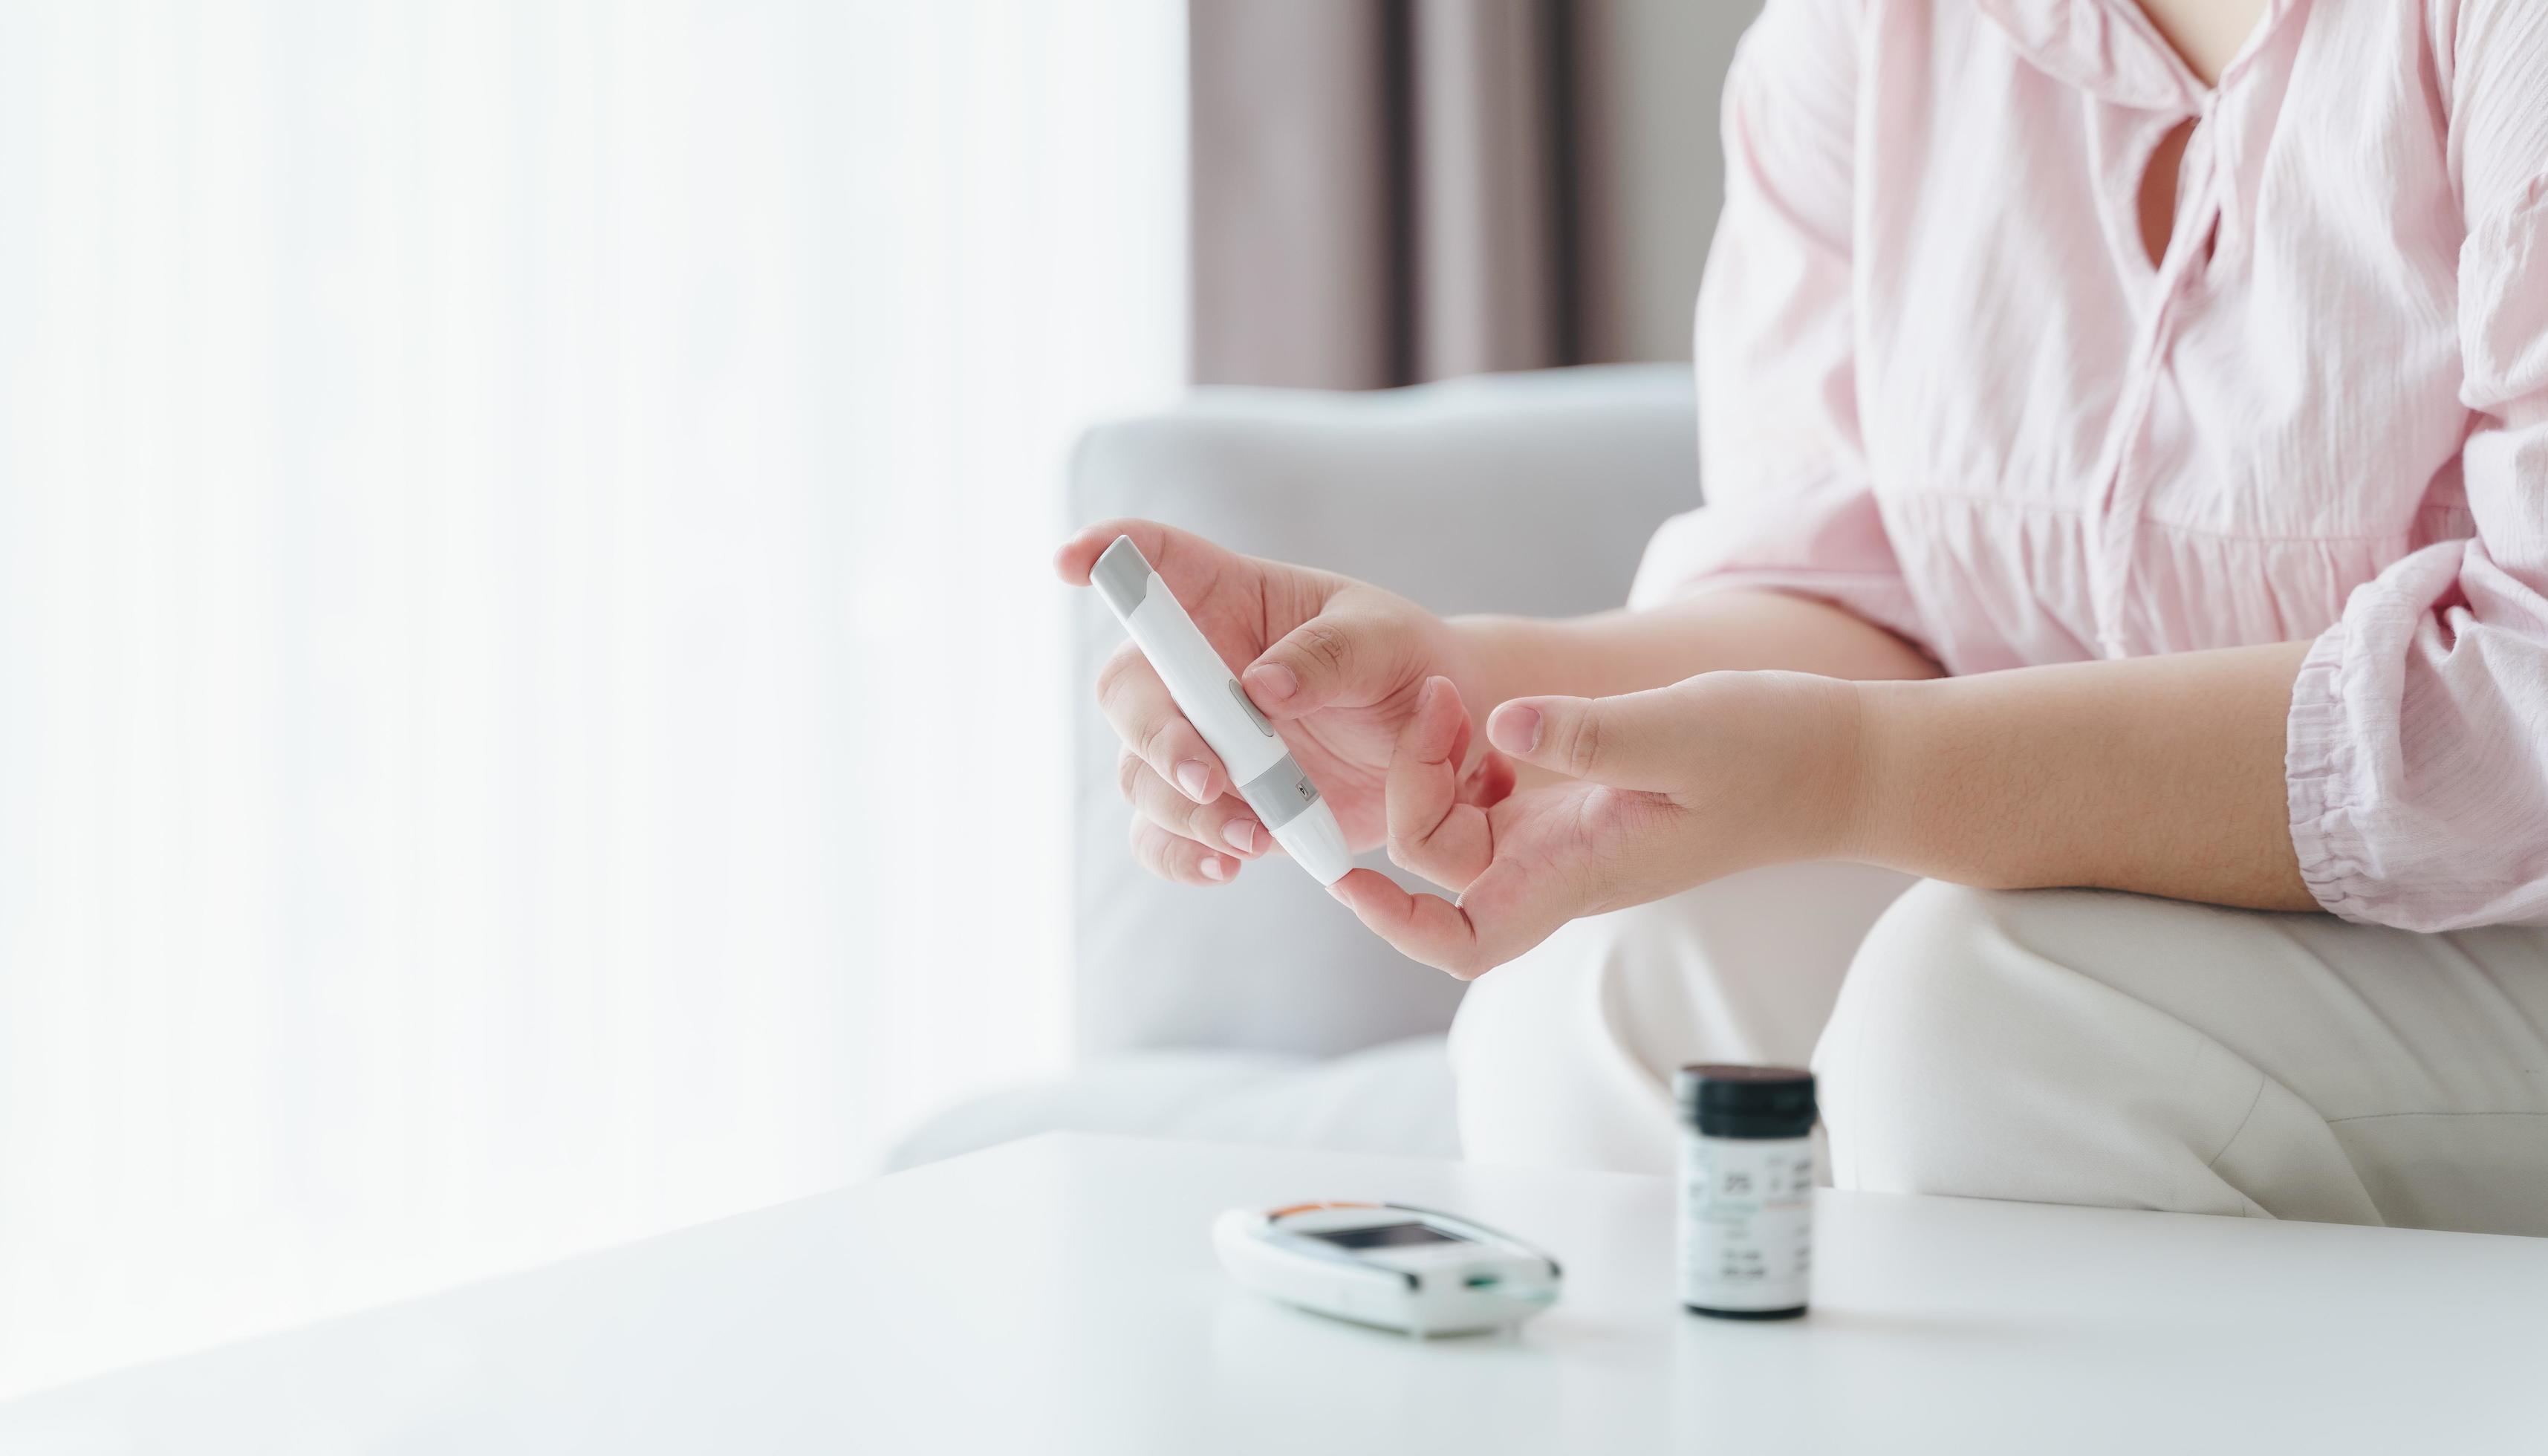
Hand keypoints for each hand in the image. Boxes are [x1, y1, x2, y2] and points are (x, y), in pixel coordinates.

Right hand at [1055, 520, 1498, 885]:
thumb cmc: (1406, 667)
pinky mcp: (1213, 806)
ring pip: (1141, 776)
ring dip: (1184, 810)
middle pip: (1127, 693)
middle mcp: (1196, 670)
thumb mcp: (1385, 643)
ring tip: (1254, 834)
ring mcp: (1196, 742)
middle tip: (1213, 778)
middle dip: (1158, 738)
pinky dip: (1183, 855)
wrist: (1439, 750)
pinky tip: (1230, 862)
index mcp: (1229, 599)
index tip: (1071, 564)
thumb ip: (1328, 656)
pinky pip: (1161, 838)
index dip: (1107, 554)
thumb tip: (1262, 686)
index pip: (1156, 560)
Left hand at [1332, 672, 1865, 976]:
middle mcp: (1560, 865)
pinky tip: (1469, 708)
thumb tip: (1500, 722)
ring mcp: (1564, 836)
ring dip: (1431, 768)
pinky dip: (1460, 756)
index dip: (1399, 923)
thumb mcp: (1684, 729)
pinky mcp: (1573, 802)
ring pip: (1457, 827)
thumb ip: (1594, 733)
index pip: (1467, 941)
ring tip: (1449, 696)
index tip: (1353, 875)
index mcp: (1581, 871)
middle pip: (1442, 867)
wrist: (1830, 762)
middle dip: (1410, 792)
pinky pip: (1486, 795)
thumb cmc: (1771, 752)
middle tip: (1438, 703)